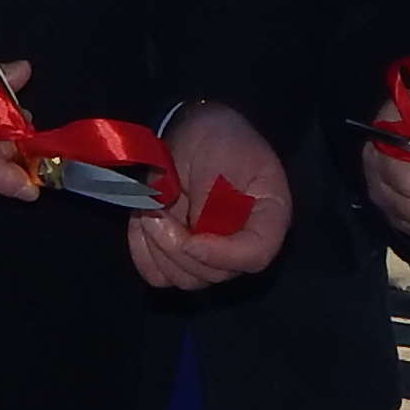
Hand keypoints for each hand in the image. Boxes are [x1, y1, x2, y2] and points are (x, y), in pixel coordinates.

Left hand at [132, 101, 288, 288]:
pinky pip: (159, 274)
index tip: (191, 240)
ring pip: (185, 279)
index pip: (255, 256)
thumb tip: (195, 238)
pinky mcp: (181, 256)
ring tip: (148, 210)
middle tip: (155, 210)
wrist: (196, 130)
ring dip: (158, 248)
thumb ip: (214, 198)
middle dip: (178, 246)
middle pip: (215, 274)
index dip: (222, 255)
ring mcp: (212, 255)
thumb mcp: (222, 157)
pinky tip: (141, 223)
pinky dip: (144, 252)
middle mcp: (243, 246)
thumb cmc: (219, 139)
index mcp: (268, 219)